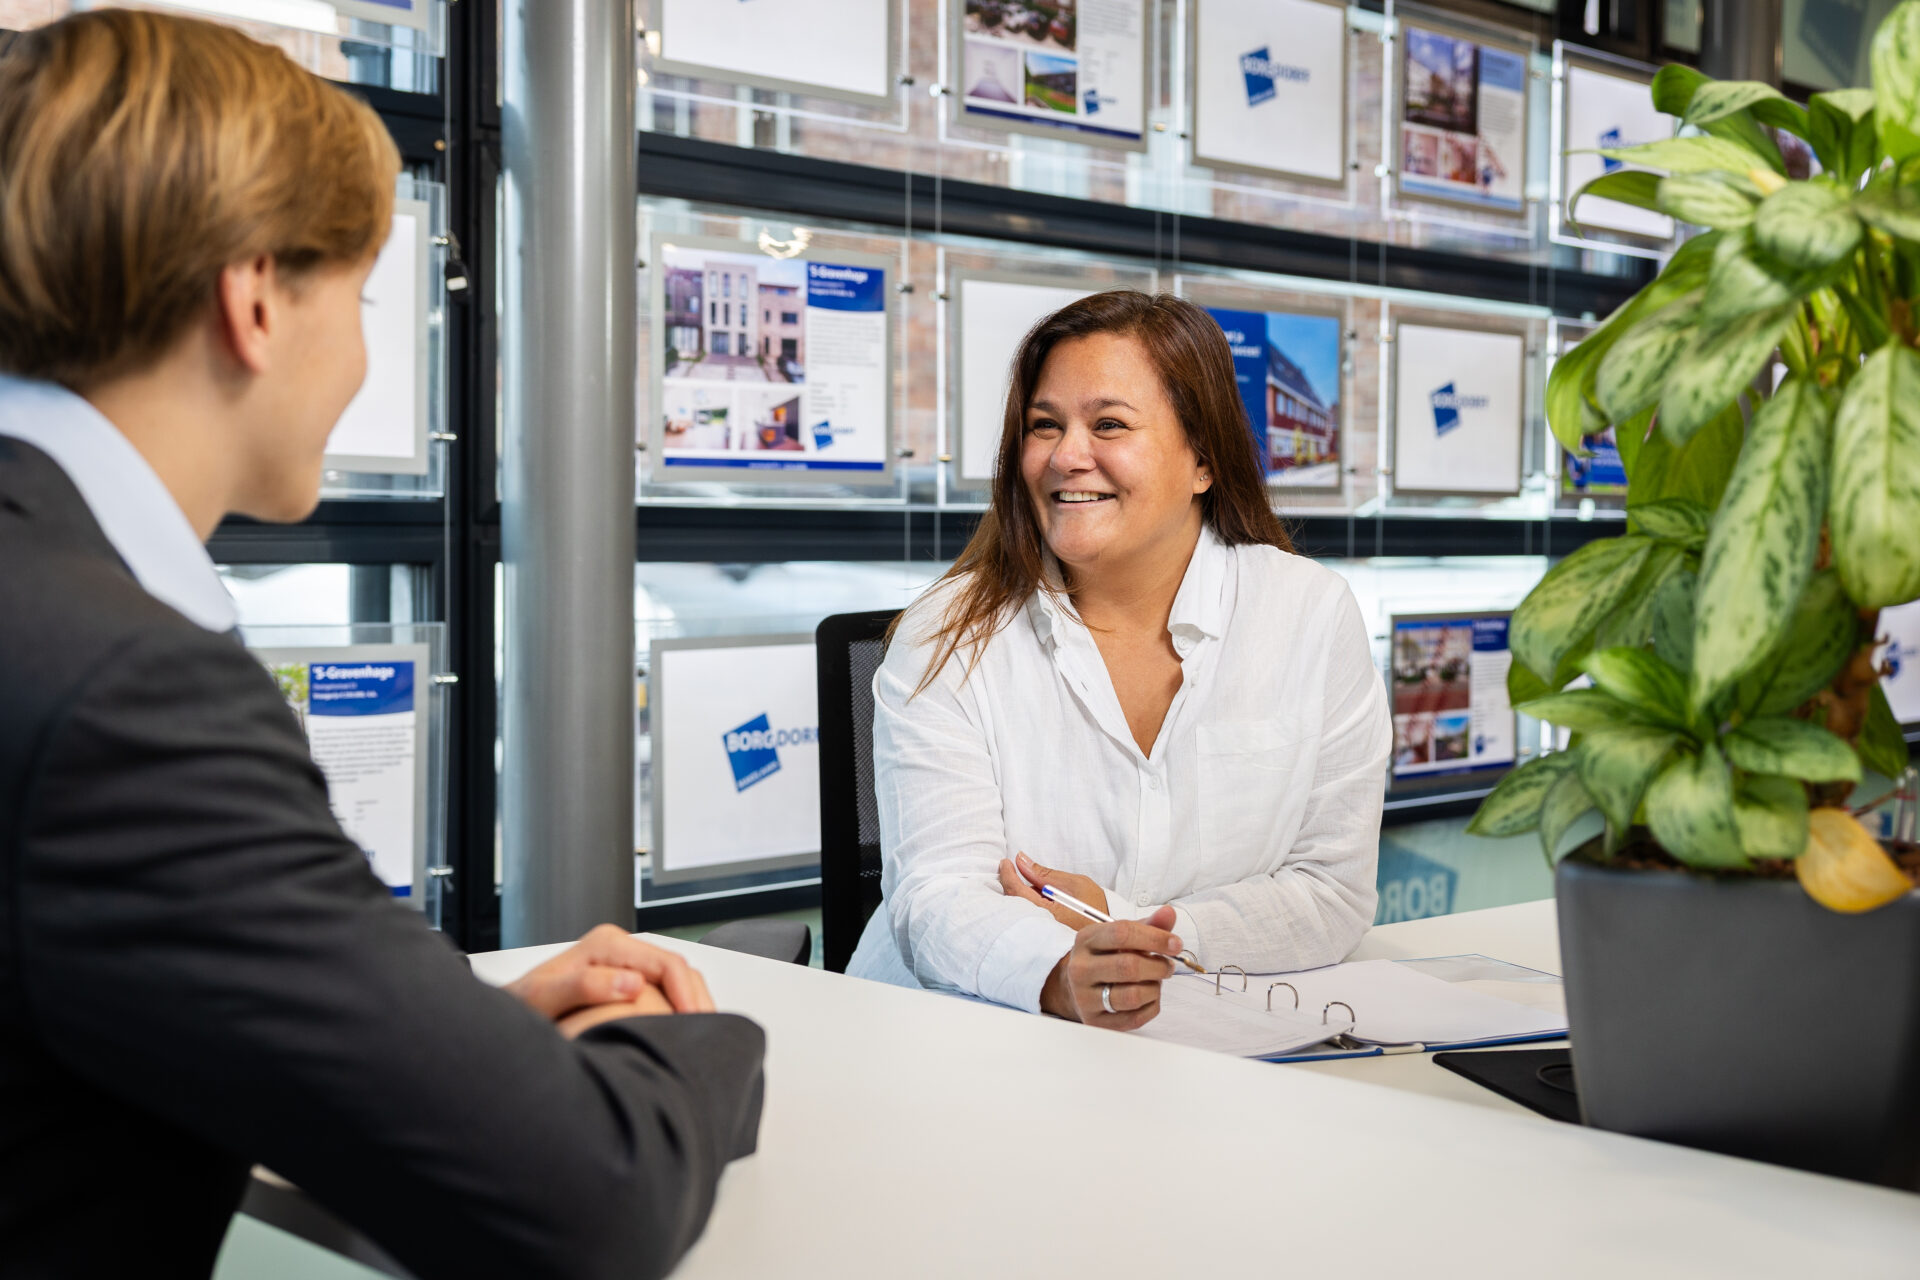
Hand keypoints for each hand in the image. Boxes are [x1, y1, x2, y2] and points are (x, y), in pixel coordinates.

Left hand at [506, 924, 714, 1037]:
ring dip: (693, 1006)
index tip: (692, 1024)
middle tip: (707, 1038)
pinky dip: (681, 1009)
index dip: (685, 994)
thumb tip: (632, 983)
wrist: (509, 1014)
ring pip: (678, 979)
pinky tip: (682, 1034)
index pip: (666, 963)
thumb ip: (583, 987)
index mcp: (606, 945)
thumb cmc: (522, 1008)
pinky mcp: (628, 981)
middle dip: (697, 1001)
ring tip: (700, 1039)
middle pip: (679, 969)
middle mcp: (620, 949)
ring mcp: (626, 964)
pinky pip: (666, 991)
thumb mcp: (544, 998)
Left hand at [998, 851, 1109, 929]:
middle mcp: (1039, 929)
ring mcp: (1038, 937)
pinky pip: (1023, 921)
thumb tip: (1022, 861)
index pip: (1017, 892)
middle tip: (1013, 871)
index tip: (1005, 863)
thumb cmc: (1095, 910)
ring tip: (1033, 888)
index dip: (1007, 875)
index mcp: (1048, 914)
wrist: (1108, 937)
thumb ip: (1046, 874)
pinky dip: (1023, 907)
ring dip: (1017, 897)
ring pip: (1016, 912)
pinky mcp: (1040, 940)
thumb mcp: (1075, 885)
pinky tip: (1036, 901)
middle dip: (1010, 886)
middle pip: (1012, 904)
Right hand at [1038, 907, 1179, 1030]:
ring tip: (1155, 982)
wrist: (1079, 986)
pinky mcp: (1095, 1021)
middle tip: (1168, 966)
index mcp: (1086, 940)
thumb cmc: (1107, 957)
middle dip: (1158, 967)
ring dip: (1154, 989)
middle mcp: (1080, 968)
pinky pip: (1135, 1018)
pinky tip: (1148, 997)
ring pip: (1132, 996)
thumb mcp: (1123, 936)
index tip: (1176, 944)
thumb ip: (1149, 925)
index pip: (1122, 933)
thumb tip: (1168, 913)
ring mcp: (1084, 997)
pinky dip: (1151, 1007)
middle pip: (1128, 966)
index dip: (1155, 938)